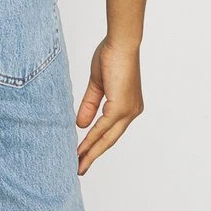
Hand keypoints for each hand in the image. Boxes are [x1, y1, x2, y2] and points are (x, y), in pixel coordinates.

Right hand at [75, 37, 143, 174]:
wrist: (121, 42)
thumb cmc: (111, 55)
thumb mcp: (97, 84)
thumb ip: (90, 105)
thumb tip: (80, 125)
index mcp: (127, 106)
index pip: (110, 130)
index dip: (97, 143)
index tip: (84, 154)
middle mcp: (131, 112)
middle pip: (110, 140)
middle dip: (94, 154)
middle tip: (81, 168)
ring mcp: (128, 110)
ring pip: (107, 137)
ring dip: (91, 151)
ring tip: (79, 163)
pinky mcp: (121, 107)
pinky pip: (104, 127)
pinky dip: (92, 138)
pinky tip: (82, 148)